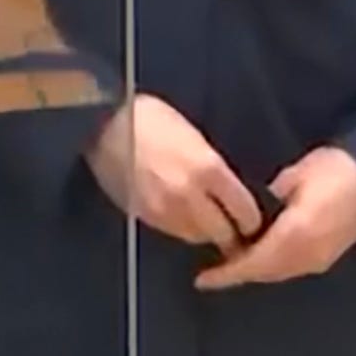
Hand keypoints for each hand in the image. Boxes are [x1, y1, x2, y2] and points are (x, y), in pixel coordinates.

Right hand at [86, 92, 265, 248]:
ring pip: (197, 237)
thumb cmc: (151, 119)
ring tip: (206, 223)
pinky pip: (173, 232)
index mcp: (209, 170)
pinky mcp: (145, 216)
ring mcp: (166, 210)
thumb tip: (229, 192)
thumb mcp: (194, 137)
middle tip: (235, 232)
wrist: (103, 124)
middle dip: (232, 234)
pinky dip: (182, 228)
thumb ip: (213, 168)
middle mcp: (191, 196)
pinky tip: (181, 215)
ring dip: (205, 232)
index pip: (245, 212)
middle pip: (223, 234)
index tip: (252, 220)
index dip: (252, 220)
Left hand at [195, 147, 355, 289]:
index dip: (226, 273)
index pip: (252, 263)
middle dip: (238, 273)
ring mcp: (321, 259)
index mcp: (295, 237)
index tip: (202, 280)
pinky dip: (272, 264)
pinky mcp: (329, 255)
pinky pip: (292, 267)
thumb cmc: (336, 169)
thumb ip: (267, 198)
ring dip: (256, 270)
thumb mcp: (295, 176)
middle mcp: (307, 256)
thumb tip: (247, 212)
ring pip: (279, 272)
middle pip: (264, 272)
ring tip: (232, 262)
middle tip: (212, 272)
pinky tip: (261, 254)